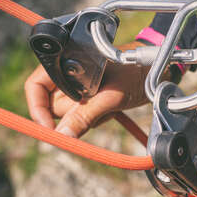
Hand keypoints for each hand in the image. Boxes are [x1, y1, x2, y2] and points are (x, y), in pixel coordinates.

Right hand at [24, 41, 153, 136]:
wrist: (160, 70)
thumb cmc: (137, 72)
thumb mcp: (110, 96)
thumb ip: (84, 116)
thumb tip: (61, 136)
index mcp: (65, 60)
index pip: (35, 86)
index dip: (37, 108)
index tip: (49, 130)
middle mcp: (68, 72)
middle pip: (53, 104)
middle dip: (73, 112)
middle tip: (98, 106)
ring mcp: (78, 85)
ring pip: (69, 113)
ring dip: (88, 115)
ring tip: (109, 104)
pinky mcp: (90, 95)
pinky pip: (83, 116)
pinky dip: (97, 116)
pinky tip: (112, 108)